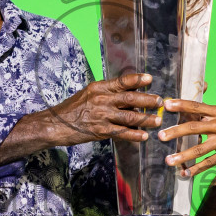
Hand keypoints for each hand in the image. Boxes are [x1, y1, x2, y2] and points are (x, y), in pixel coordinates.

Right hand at [44, 72, 164, 145]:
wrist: (55, 124)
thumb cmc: (72, 108)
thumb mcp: (89, 94)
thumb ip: (107, 94)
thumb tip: (129, 96)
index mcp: (99, 88)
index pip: (122, 81)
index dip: (137, 80)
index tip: (150, 79)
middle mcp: (102, 100)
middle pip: (130, 99)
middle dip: (147, 100)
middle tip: (160, 101)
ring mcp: (102, 116)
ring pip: (130, 117)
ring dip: (146, 119)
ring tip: (157, 120)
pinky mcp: (101, 131)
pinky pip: (122, 133)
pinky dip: (134, 135)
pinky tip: (144, 136)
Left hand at [158, 99, 215, 176]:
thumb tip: (202, 113)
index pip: (197, 106)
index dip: (181, 105)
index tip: (166, 104)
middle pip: (194, 127)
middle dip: (176, 132)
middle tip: (161, 136)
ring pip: (200, 148)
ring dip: (183, 155)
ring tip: (169, 160)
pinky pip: (211, 162)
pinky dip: (198, 169)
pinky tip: (187, 174)